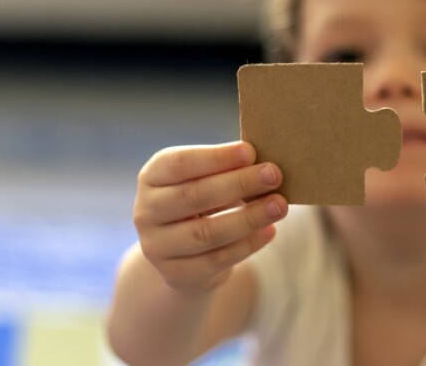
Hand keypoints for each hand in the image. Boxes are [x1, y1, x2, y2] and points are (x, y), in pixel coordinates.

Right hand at [133, 141, 286, 294]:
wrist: (182, 254)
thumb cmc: (203, 201)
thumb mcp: (205, 179)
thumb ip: (226, 170)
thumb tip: (264, 164)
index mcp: (152, 176)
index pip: (180, 164)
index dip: (216, 158)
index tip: (251, 151)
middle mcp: (146, 211)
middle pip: (194, 196)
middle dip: (239, 184)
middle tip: (274, 175)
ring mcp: (156, 246)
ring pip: (207, 232)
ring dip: (248, 218)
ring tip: (279, 205)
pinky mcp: (175, 274)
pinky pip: (217, 259)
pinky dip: (247, 245)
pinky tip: (270, 231)